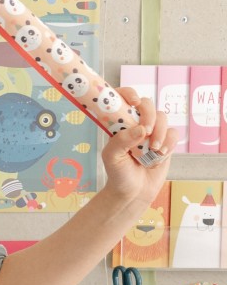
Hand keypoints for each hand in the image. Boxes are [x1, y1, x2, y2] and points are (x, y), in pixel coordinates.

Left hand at [100, 89, 175, 209]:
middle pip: (147, 104)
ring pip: (162, 117)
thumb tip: (140, 129)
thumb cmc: (118, 172)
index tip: (133, 102)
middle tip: (145, 131)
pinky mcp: (166, 141)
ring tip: (153, 150)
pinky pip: (173, 133)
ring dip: (159, 132)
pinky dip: (169, 142)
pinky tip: (160, 155)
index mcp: (119, 123)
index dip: (128, 93)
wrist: (133, 191)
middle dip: (148, 115)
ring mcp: (152, 131)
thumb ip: (121, 141)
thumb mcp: (111, 157)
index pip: (123, 98)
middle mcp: (135, 123)